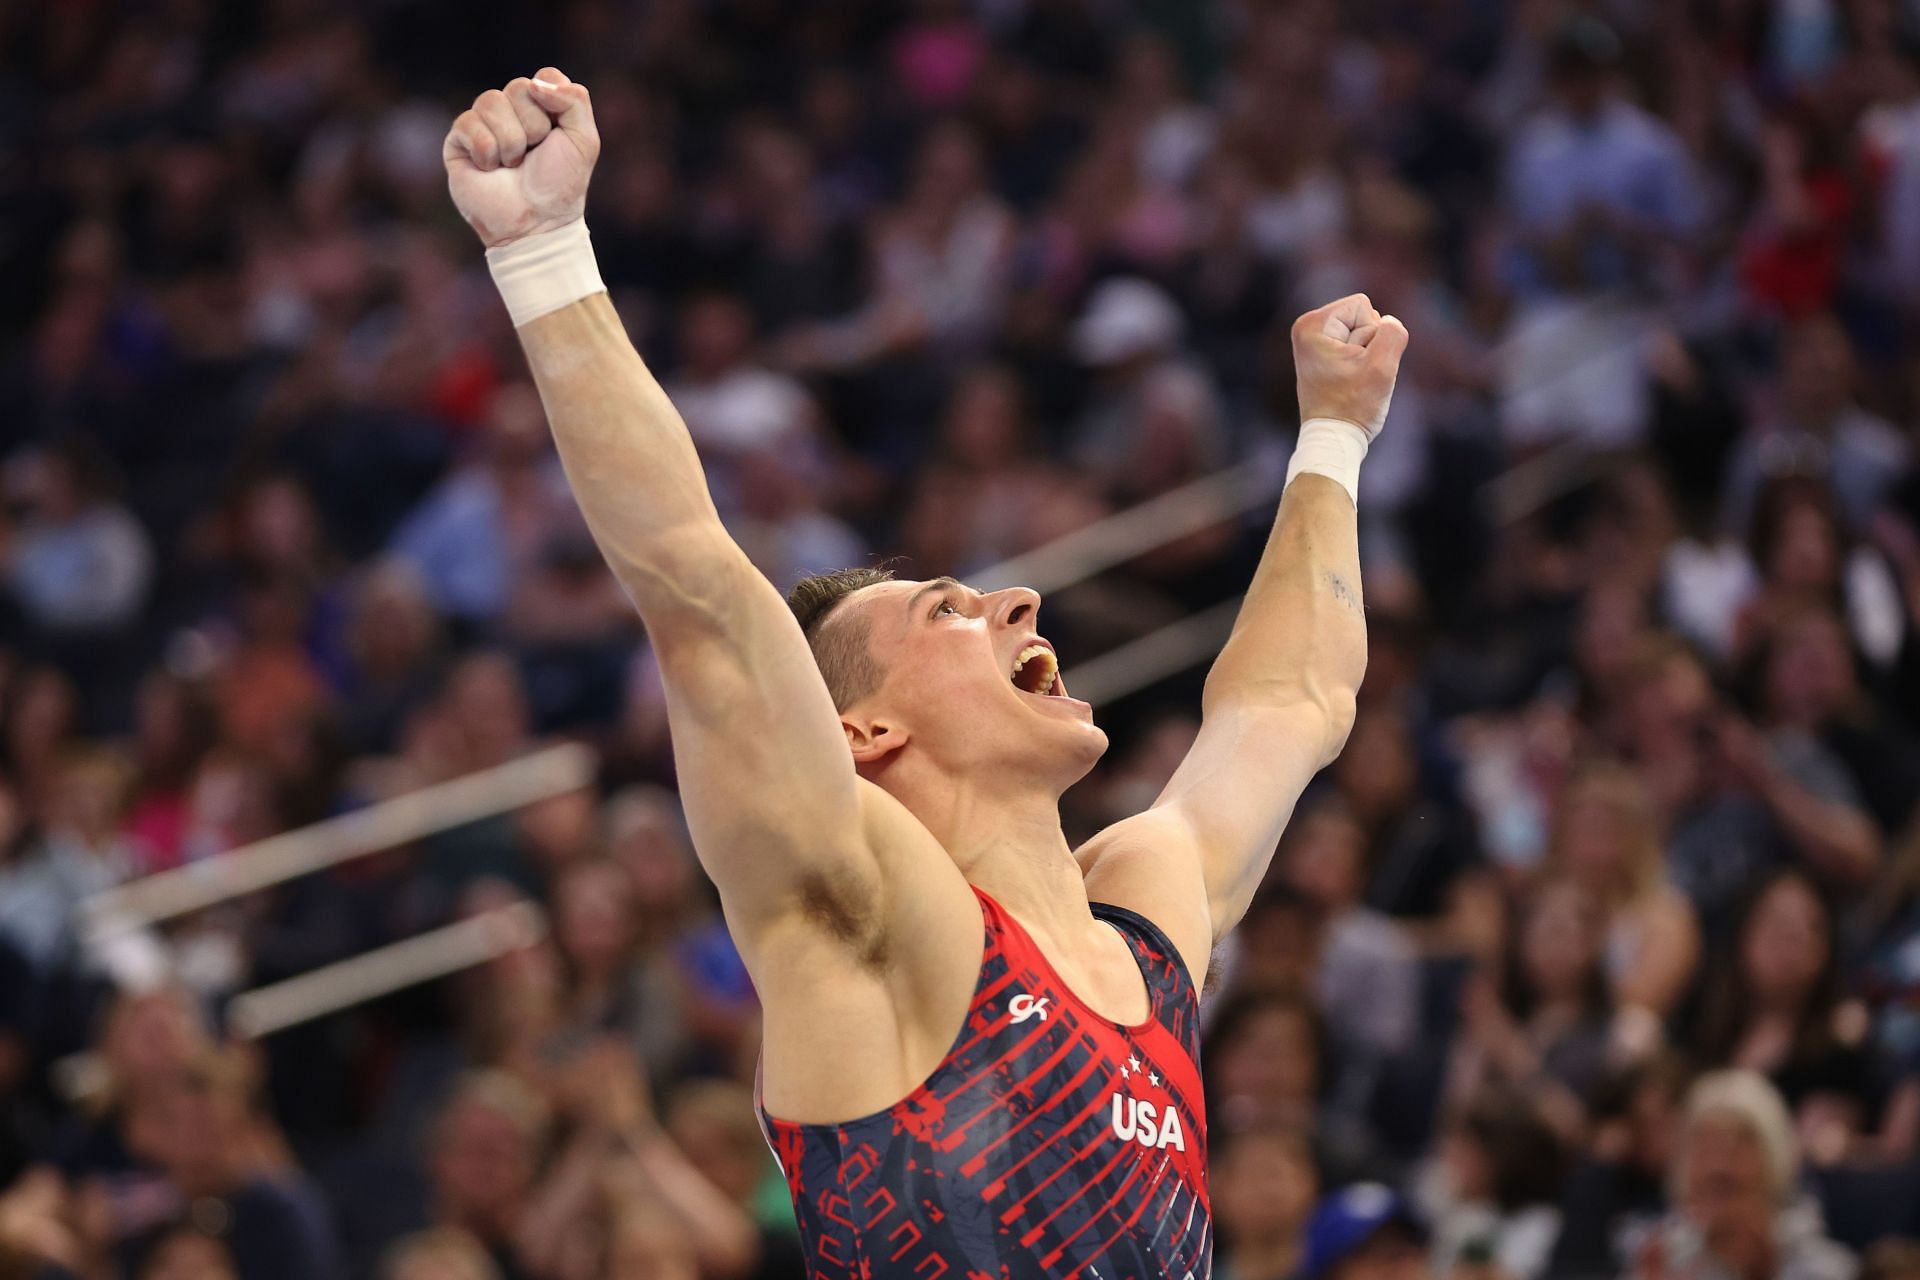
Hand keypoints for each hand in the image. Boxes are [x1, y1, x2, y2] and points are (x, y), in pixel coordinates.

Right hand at [443, 68, 600, 247]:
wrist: (534, 222)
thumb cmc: (559, 184)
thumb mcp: (583, 141)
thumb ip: (575, 100)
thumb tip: (535, 82)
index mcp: (543, 107)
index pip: (545, 77)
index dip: (553, 102)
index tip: (556, 133)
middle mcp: (512, 111)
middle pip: (519, 87)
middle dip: (534, 126)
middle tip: (534, 154)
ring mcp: (484, 123)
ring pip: (491, 101)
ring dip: (510, 141)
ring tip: (513, 165)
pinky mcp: (459, 140)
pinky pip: (468, 123)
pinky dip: (486, 151)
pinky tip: (490, 169)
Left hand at [1290, 293, 1407, 438]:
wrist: (1334, 439)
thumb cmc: (1354, 407)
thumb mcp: (1381, 368)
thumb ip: (1392, 334)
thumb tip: (1389, 322)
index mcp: (1312, 325)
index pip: (1363, 306)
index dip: (1371, 335)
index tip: (1355, 365)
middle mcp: (1307, 328)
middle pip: (1363, 316)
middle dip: (1369, 345)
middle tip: (1354, 376)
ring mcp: (1314, 341)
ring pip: (1364, 332)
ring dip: (1367, 356)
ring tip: (1351, 380)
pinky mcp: (1323, 354)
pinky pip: (1359, 345)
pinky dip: (1362, 362)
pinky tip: (1349, 381)